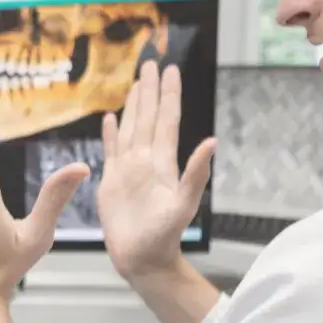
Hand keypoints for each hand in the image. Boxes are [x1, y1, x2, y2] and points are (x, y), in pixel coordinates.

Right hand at [96, 60, 215, 280]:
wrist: (143, 259)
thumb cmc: (163, 236)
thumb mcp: (183, 205)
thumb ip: (195, 174)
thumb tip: (212, 142)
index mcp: (162, 163)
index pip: (166, 120)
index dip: (168, 95)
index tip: (170, 70)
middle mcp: (145, 161)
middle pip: (148, 118)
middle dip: (150, 91)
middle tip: (151, 63)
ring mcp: (128, 170)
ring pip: (131, 129)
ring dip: (133, 106)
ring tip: (135, 84)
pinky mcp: (111, 182)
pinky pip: (110, 150)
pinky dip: (110, 133)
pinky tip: (110, 119)